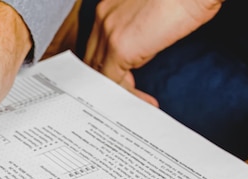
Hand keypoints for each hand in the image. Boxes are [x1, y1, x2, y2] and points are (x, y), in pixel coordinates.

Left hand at [83, 0, 222, 104]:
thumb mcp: (153, 14)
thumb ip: (138, 31)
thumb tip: (140, 51)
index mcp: (108, 7)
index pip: (98, 45)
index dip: (108, 65)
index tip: (124, 78)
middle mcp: (102, 17)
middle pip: (93, 59)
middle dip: (109, 80)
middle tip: (129, 93)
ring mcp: (108, 32)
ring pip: (100, 72)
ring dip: (119, 89)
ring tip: (139, 100)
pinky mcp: (119, 47)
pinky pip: (113, 80)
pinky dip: (128, 94)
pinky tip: (145, 100)